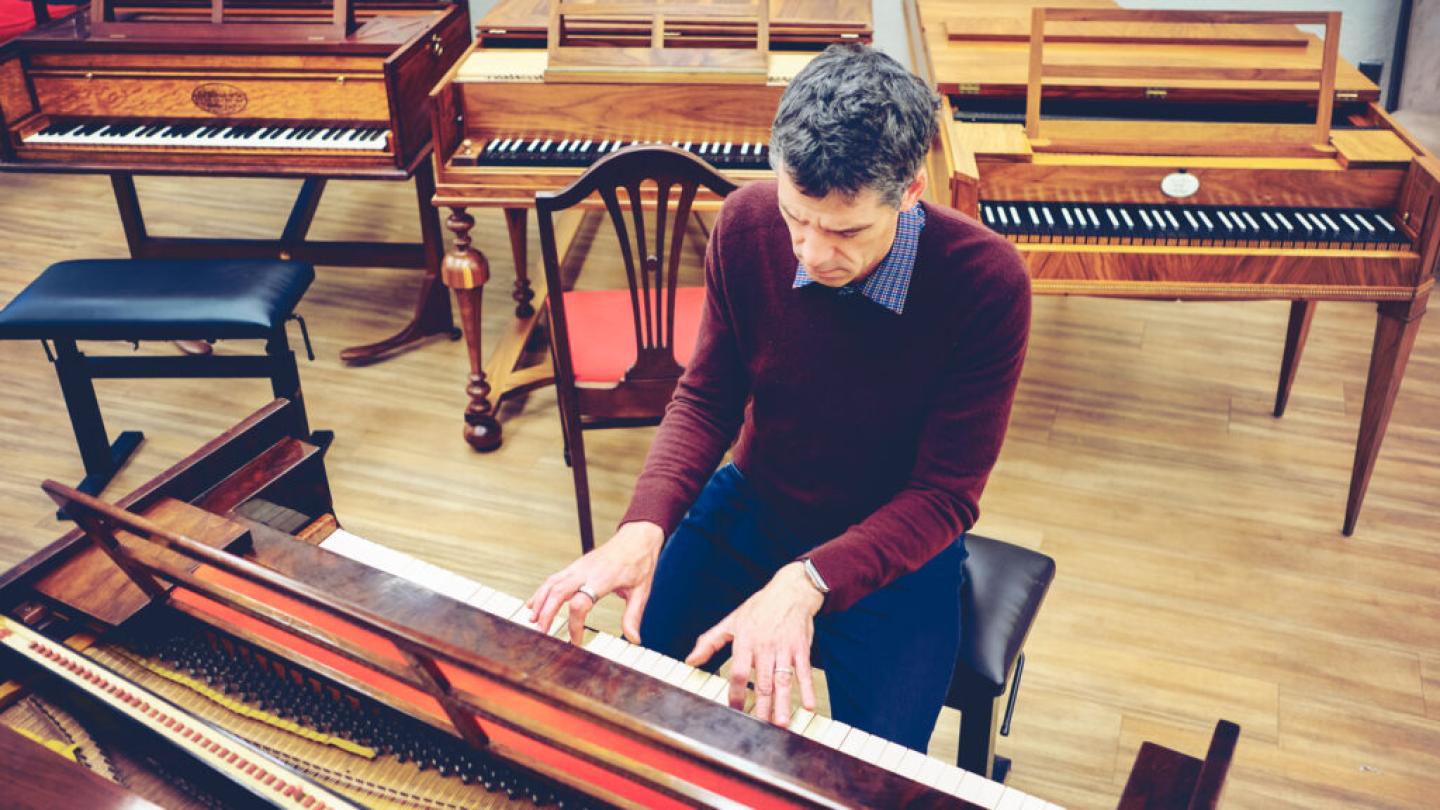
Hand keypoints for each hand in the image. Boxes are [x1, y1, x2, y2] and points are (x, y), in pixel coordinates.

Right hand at [525, 521, 664, 644]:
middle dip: (546, 613)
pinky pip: (554, 578)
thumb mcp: (641, 592)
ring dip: (539, 602)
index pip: (579, 604)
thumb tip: (634, 639)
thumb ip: (633, 616)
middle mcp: (586, 571)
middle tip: (541, 633)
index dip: (574, 624)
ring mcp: (579, 567)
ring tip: (532, 620)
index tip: (576, 641)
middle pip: (558, 592)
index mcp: (602, 579)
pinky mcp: (576, 565)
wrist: (638, 538)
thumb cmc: (640, 561)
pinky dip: (542, 591)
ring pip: (552, 583)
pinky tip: (535, 603)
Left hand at [685, 562, 824, 726]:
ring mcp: (784, 648)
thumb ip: (710, 641)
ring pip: (783, 679)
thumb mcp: (731, 621)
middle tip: (761, 726)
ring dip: (783, 702)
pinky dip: (807, 688)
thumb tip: (690, 660)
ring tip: (781, 722)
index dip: (736, 693)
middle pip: (762, 681)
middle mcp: (764, 646)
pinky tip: (809, 705)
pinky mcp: (801, 648)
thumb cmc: (759, 607)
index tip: (736, 710)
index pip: (738, 672)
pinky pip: (804, 671)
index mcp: (745, 641)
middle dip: (762, 706)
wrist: (790, 590)